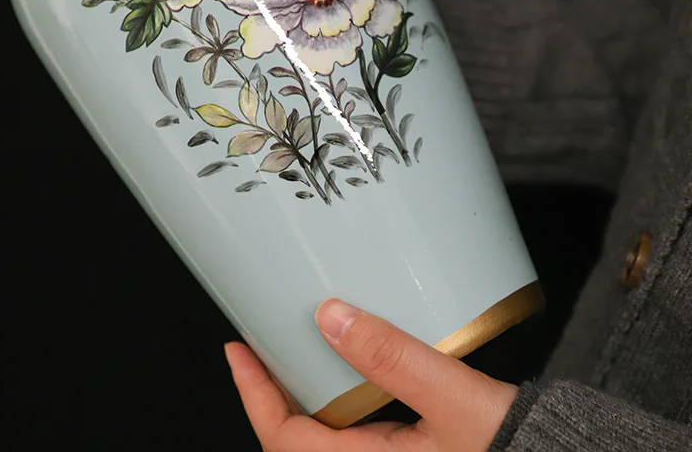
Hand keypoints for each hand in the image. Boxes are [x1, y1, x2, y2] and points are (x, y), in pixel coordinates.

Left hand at [224, 298, 517, 451]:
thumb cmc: (517, 449)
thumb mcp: (455, 398)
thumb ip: (393, 357)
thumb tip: (329, 315)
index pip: (285, 439)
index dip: (253, 393)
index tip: (236, 349)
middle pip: (295, 440)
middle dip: (270, 393)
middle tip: (258, 344)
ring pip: (323, 438)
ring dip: (301, 396)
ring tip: (293, 351)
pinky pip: (351, 434)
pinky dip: (336, 401)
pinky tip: (346, 372)